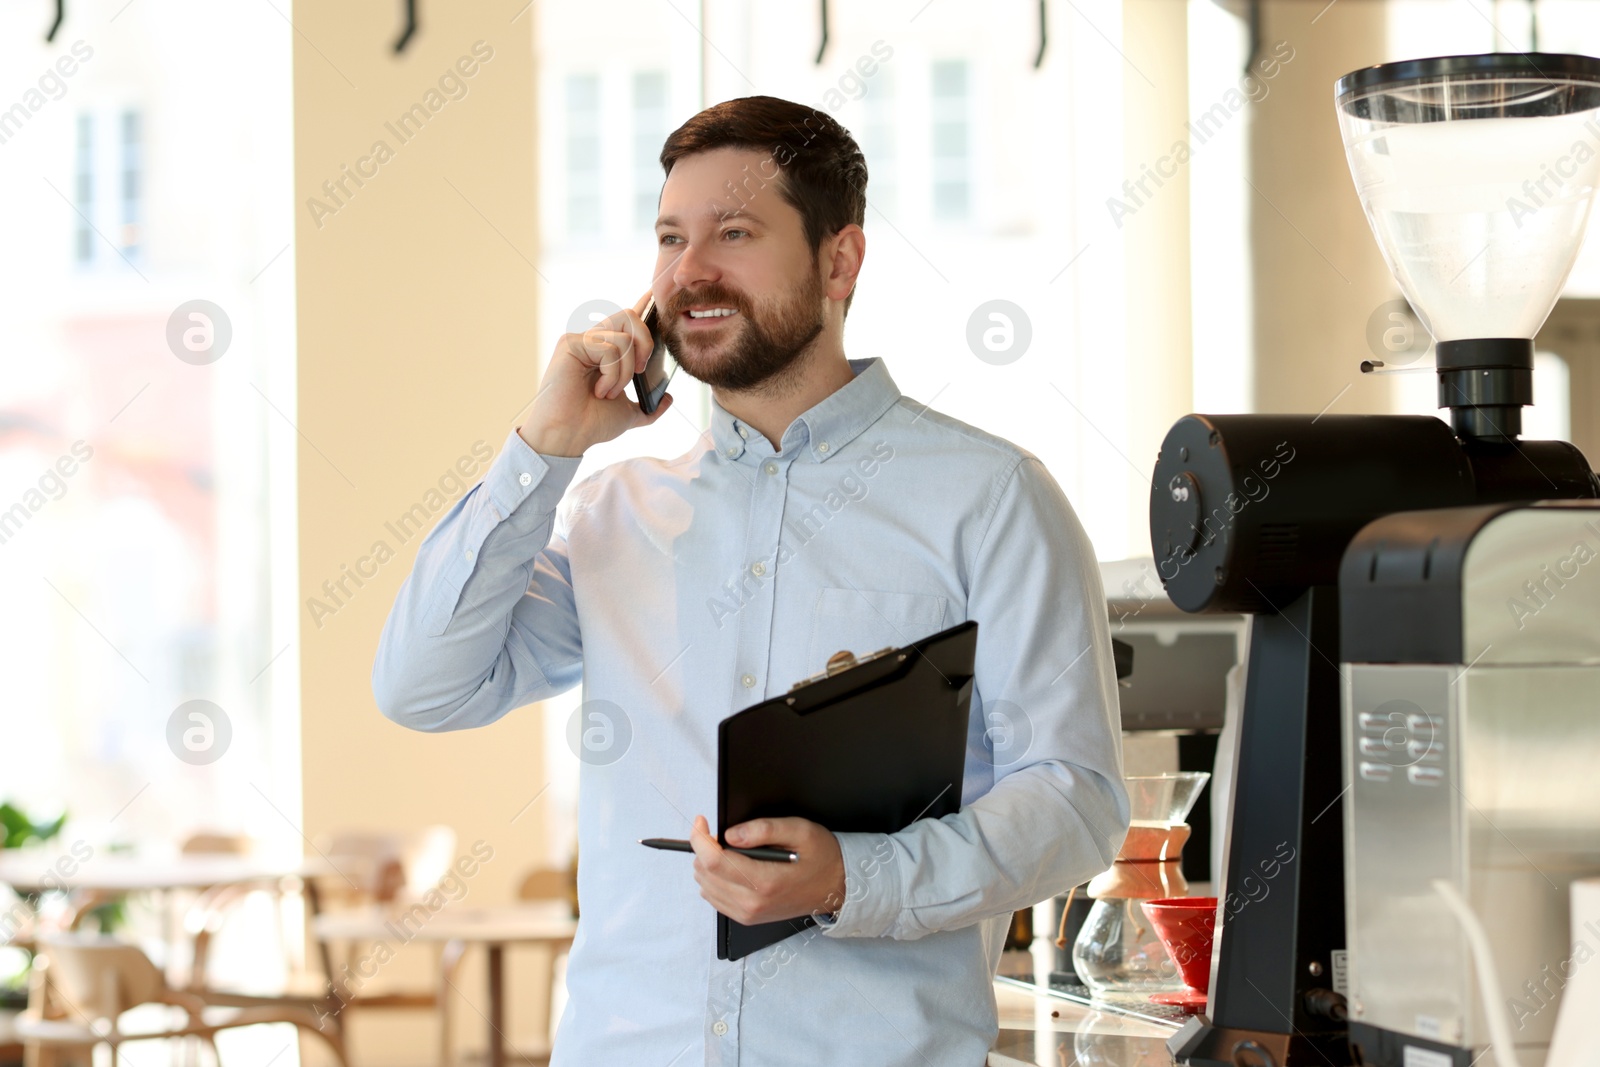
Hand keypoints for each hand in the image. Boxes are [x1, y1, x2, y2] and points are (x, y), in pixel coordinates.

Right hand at [516, 290, 673, 456]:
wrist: (568, 437)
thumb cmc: (591, 425)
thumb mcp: (629, 415)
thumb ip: (650, 407)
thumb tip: (668, 398)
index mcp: (606, 352)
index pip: (626, 321)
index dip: (642, 304)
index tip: (655, 293)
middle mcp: (593, 341)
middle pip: (629, 316)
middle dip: (645, 343)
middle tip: (640, 371)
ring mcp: (581, 341)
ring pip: (623, 337)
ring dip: (625, 372)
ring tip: (609, 392)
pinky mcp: (571, 344)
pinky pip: (609, 348)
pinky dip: (612, 374)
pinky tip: (598, 390)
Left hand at [689, 814, 846, 925]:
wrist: (836, 887)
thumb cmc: (821, 857)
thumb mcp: (800, 831)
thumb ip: (764, 829)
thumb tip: (731, 834)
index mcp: (764, 881)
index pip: (713, 862)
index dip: (700, 838)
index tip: (701, 821)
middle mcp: (752, 903)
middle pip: (704, 874)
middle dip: (705, 849)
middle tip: (722, 835)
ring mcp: (747, 914)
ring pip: (705, 886)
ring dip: (708, 864)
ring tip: (729, 850)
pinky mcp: (746, 917)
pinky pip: (714, 897)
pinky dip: (714, 879)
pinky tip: (731, 867)